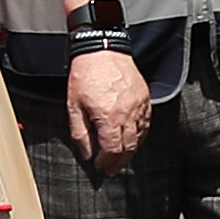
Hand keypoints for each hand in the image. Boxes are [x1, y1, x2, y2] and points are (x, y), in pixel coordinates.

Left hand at [62, 46, 148, 172]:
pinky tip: (132, 140)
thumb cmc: (85, 74)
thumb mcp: (73, 106)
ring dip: (130, 151)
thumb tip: (87, 154)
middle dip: (119, 162)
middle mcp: (128, 113)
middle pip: (129, 148)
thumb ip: (80, 133)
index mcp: (108, 116)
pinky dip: (139, 135)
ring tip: (121, 159)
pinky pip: (146, 123)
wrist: (102, 48)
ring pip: (140, 137)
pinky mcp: (145, 98)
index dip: (106, 162)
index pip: (112, 150)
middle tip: (111, 170)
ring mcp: (140, 105)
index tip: (99, 166)